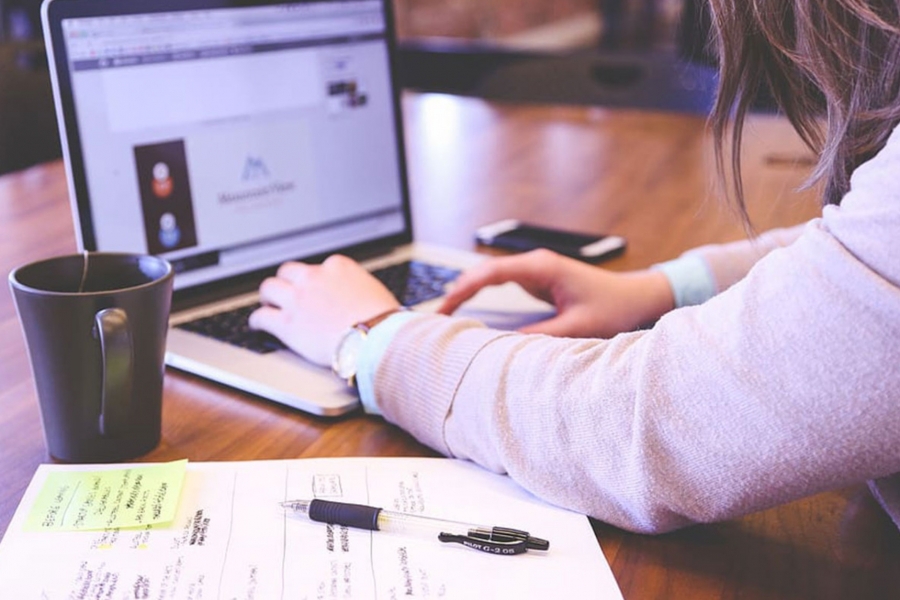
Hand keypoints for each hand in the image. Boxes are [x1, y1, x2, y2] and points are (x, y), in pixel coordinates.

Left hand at [249, 255, 399, 366]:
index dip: (314, 280)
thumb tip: (358, 296)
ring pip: (269, 288)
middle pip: (288, 271)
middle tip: (286, 292)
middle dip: (286, 282)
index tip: (314, 288)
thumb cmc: (383, 320)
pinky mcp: (287, 324)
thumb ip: (357, 287)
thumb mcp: (374, 291)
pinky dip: (257, 321)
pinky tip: (258, 325)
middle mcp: (314, 277)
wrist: (376, 339)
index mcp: (337, 266)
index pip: (318, 267)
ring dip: (268, 296)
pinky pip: (261, 317)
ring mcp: (298, 299)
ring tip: (268, 304)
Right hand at [438, 249, 674, 337]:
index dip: (463, 289)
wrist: (637, 297)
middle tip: (435, 317)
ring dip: (467, 292)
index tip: (444, 308)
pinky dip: (481, 295)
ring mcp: (535, 270)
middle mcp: (535, 264)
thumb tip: (503, 347)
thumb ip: (541, 336)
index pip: (491, 273)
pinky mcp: (538, 280)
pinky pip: (501, 284)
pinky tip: (468, 310)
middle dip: (457, 291)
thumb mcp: (577, 327)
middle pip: (483, 272)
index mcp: (542, 267)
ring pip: (489, 277)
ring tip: (444, 316)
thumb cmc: (614, 308)